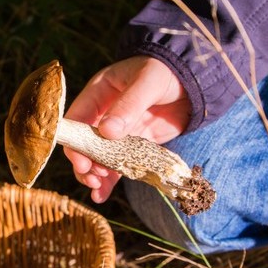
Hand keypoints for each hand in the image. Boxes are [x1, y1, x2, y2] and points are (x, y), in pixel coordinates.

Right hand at [64, 55, 190, 202]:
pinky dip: (110, 180)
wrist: (193, 81)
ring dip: (95, 174)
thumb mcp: (147, 83)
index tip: (82, 161)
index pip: (77, 119)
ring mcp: (117, 132)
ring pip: (98, 157)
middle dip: (85, 162)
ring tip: (98, 188)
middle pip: (84, 143)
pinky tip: (102, 194)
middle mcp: (102, 114)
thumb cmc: (166, 72)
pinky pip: (117, 164)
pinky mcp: (133, 145)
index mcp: (99, 93)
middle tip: (93, 178)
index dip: (74, 141)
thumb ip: (128, 105)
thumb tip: (107, 132)